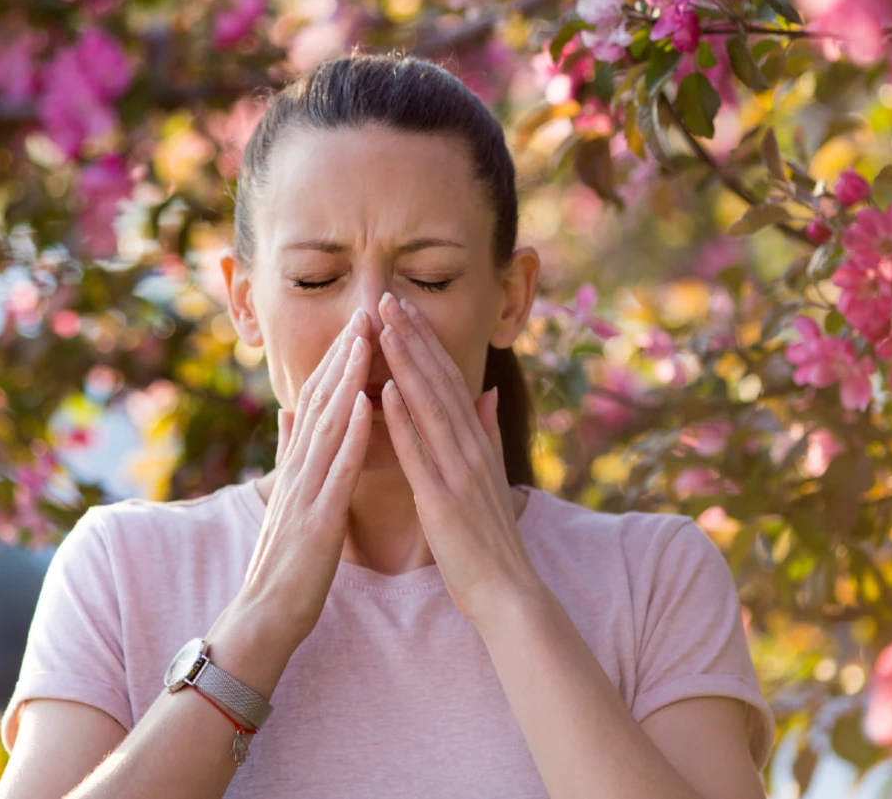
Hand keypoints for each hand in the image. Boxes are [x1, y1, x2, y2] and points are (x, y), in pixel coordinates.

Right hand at [238, 307, 374, 649]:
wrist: (264, 618)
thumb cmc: (285, 563)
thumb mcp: (288, 499)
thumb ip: (289, 454)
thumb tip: (289, 411)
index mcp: (298, 467)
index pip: (318, 402)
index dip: (337, 360)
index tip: (358, 323)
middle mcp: (298, 471)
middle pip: (321, 402)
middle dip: (343, 355)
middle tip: (364, 311)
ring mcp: (305, 493)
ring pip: (327, 425)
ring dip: (347, 379)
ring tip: (365, 339)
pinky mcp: (317, 520)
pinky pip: (336, 470)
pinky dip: (351, 433)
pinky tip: (366, 403)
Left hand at [375, 291, 541, 626]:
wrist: (508, 593)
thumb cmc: (490, 540)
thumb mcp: (490, 476)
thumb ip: (486, 432)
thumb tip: (484, 392)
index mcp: (476, 443)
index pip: (448, 380)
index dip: (425, 341)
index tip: (403, 307)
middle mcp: (470, 448)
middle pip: (438, 382)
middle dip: (412, 337)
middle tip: (386, 297)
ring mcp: (458, 472)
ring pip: (428, 406)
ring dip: (405, 363)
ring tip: (384, 326)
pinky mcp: (442, 500)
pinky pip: (419, 453)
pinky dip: (403, 420)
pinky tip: (384, 391)